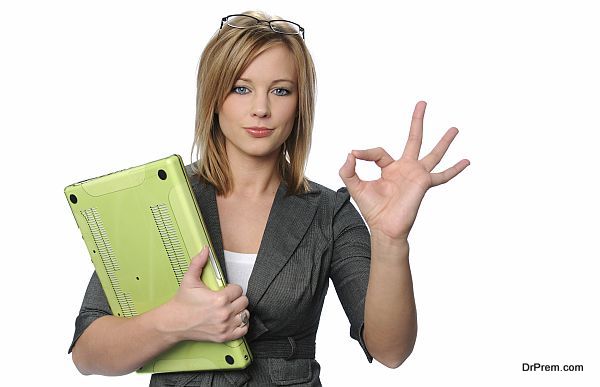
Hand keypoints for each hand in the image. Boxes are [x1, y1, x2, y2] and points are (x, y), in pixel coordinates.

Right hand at [160, 246, 249, 342]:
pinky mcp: (224, 336)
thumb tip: (205, 249)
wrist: (173, 323)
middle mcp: (224, 313)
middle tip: (227, 299)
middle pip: (244, 301)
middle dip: (236, 298)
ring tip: (229, 308)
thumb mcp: (189, 280)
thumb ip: (198, 263)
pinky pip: (243, 329)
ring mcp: (225, 326)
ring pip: (245, 314)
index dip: (232, 288)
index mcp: (219, 299)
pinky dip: (240, 324)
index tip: (225, 290)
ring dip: (239, 311)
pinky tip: (232, 319)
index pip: (239, 290)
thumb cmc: (182, 303)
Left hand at [339, 101, 469, 240]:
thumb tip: (350, 152)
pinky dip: (454, 169)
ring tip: (454, 129)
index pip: (379, 152)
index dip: (366, 152)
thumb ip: (349, 169)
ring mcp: (417, 175)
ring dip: (444, 141)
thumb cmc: (372, 210)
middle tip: (422, 103)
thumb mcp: (355, 186)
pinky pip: (442, 176)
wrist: (384, 227)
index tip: (356, 154)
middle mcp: (405, 168)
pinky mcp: (424, 184)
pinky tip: (466, 161)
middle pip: (414, 139)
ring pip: (433, 153)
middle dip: (417, 121)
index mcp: (389, 168)